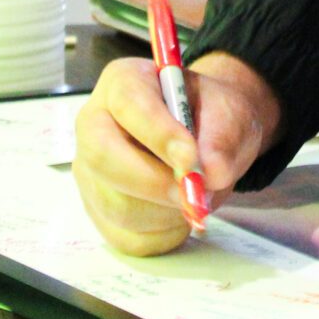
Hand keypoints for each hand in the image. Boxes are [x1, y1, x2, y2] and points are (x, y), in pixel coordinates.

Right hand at [73, 52, 283, 255]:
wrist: (206, 138)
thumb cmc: (210, 116)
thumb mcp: (229, 113)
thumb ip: (222, 138)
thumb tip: (211, 174)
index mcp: (123, 82)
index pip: (129, 105)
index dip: (159, 134)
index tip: (190, 158)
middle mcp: (94, 123)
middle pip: (102, 157)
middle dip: (153, 182)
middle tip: (194, 193)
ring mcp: (89, 169)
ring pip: (116, 204)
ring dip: (166, 212)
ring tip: (195, 196)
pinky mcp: (97, 208)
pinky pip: (125, 236)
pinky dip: (162, 234)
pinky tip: (179, 213)